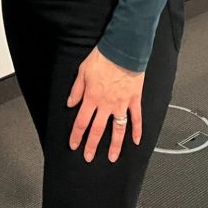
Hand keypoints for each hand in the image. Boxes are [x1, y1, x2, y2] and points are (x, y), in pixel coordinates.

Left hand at [67, 47, 144, 161]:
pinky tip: (136, 141)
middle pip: (98, 130)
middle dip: (92, 145)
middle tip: (88, 157)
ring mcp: (121, 104)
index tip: (74, 145)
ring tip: (112, 157)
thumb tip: (70, 103)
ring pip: (118, 129)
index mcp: (92, 98)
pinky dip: (137, 130)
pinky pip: (136, 118)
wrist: (122, 50)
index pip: (81, 122)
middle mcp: (106, 104)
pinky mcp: (134, 100)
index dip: (76, 135)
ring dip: (115, 145)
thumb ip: (76, 90)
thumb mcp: (82, 71)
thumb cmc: (102, 58)